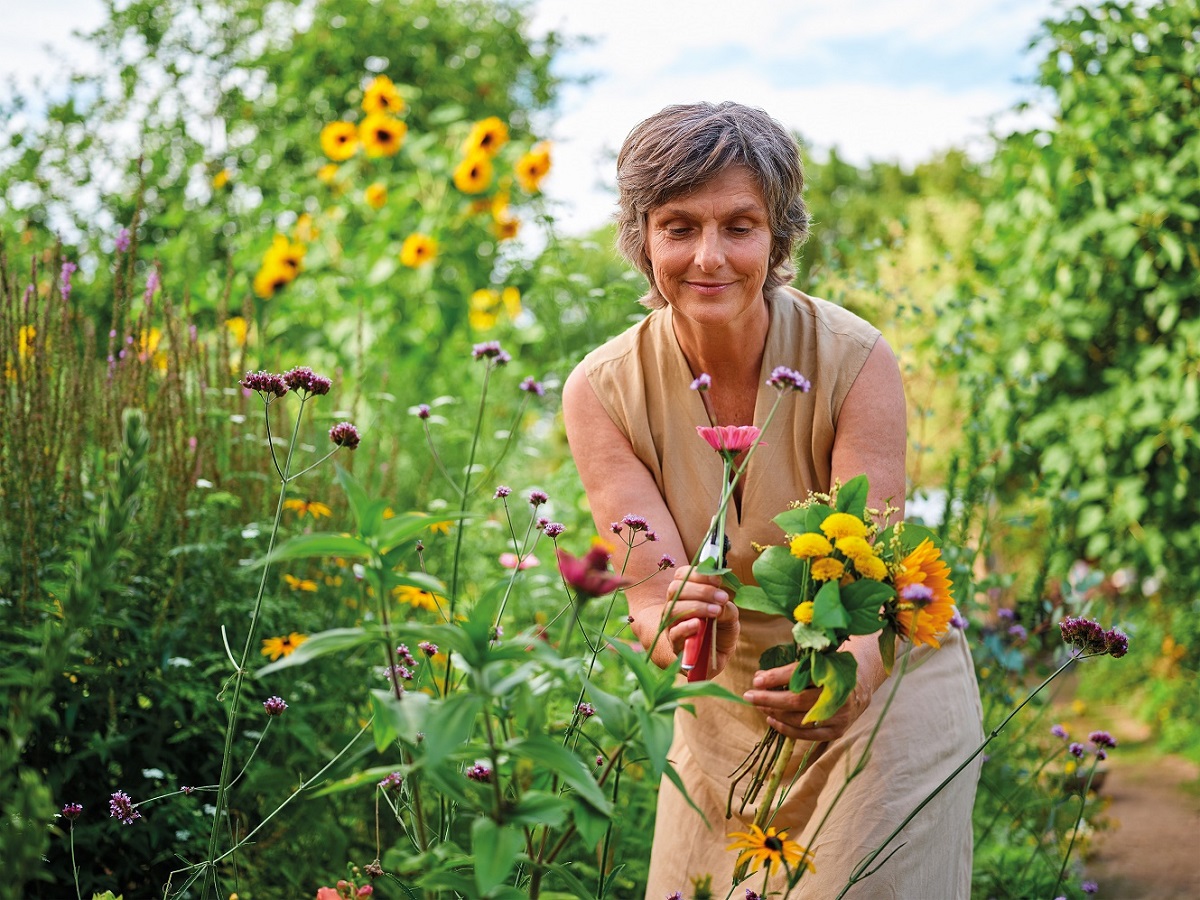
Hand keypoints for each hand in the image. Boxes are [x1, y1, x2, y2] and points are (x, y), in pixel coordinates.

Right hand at [637, 566, 739, 674]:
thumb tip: (721, 602)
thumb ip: (726, 607)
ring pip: (674, 609)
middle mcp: (675, 605)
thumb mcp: (729, 615)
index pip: (682, 575)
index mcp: (686, 593)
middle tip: (722, 597)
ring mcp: (672, 624)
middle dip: (701, 590)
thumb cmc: (720, 631)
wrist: (715, 658)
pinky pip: (675, 632)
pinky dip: (686, 626)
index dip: (698, 574)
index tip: (717, 579)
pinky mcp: (675, 643)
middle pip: (676, 589)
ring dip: (697, 607)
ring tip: (716, 611)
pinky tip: (699, 624)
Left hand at [741, 661, 871, 741]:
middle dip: (769, 698)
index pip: (799, 675)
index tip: (757, 680)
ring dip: (774, 712)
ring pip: (799, 719)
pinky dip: (785, 728)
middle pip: (796, 700)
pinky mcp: (837, 731)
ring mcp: (839, 716)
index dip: (776, 678)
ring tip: (759, 705)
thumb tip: (760, 679)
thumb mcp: (814, 662)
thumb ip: (789, 670)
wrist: (861, 686)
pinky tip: (771, 719)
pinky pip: (806, 734)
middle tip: (749, 695)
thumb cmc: (831, 670)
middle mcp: (838, 695)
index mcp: (833, 672)